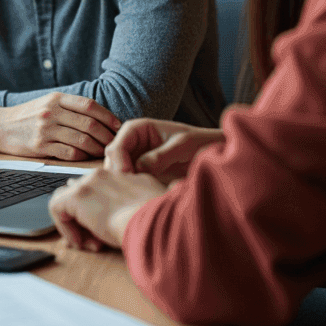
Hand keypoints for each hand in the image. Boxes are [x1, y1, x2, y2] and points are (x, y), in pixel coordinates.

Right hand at [0, 92, 120, 159]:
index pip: (89, 105)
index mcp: (56, 98)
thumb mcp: (47, 103)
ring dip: (97, 148)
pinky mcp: (40, 146)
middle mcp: (51, 112)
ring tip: (103, 153)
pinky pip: (69, 153)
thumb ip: (69, 107)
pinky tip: (85, 158)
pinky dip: (82, 156)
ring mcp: (45, 129)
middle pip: (89, 124)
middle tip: (115, 143)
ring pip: (82, 140)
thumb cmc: (27, 117)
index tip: (117, 126)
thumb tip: (100, 117)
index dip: (108, 117)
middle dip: (106, 135)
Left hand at [48, 168, 167, 250]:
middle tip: (97, 243)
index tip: (105, 235)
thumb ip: (145, 207)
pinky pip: (57, 209)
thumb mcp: (157, 210)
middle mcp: (106, 176)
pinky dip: (65, 228)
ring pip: (68, 201)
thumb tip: (144, 210)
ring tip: (88, 244)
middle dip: (86, 222)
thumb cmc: (164, 222)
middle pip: (85, 197)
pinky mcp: (76, 196)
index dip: (100, 215)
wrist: (159, 222)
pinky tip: (80, 242)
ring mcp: (90, 183)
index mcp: (128, 178)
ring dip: (74, 225)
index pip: (103, 193)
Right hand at [103, 118, 223, 183]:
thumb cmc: (200, 143)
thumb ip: (160, 156)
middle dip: (119, 175)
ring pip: (118, 173)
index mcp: (137, 129)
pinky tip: (144, 196)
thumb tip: (139, 168)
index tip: (129, 178)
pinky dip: (133, 190)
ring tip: (141, 194)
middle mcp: (132, 143)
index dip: (118, 163)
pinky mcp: (140, 173)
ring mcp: (134, 159)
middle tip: (133, 192)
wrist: (212, 152)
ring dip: (125, 184)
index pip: (116, 145)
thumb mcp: (183, 145)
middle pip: (112, 160)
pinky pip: (129, 182)